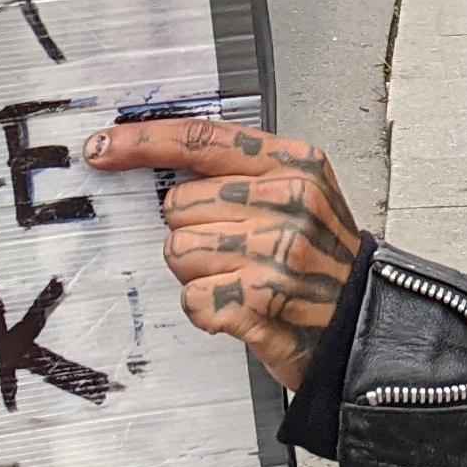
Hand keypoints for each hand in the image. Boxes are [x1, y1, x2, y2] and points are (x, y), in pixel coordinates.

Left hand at [90, 115, 359, 387]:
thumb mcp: (300, 195)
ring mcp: (277, 252)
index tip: (102, 150)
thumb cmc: (321, 262)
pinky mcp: (262, 300)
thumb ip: (241, 172)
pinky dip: (205, 310)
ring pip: (178, 251)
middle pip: (179, 205)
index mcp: (296, 165)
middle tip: (234, 252)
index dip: (143, 143)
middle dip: (190, 232)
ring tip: (240, 279)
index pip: (202, 139)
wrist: (364, 326)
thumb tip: (155, 156)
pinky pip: (192, 297)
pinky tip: (238, 308)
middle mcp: (289, 202)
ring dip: (197, 273)